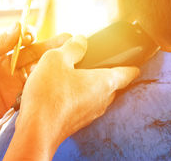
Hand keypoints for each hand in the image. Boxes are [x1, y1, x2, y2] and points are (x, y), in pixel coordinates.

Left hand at [0, 23, 69, 135]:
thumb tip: (18, 27)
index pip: (21, 42)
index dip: (30, 37)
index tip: (34, 36)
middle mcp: (9, 68)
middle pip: (35, 55)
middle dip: (52, 47)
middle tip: (70, 40)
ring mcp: (13, 84)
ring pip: (38, 72)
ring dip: (52, 66)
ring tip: (69, 59)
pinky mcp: (14, 101)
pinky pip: (33, 91)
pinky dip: (44, 86)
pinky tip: (55, 81)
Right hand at [4, 35, 139, 159]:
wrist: (36, 130)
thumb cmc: (49, 95)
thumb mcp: (57, 59)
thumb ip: (72, 47)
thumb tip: (80, 39)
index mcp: (105, 82)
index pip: (128, 73)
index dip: (132, 65)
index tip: (134, 63)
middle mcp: (102, 100)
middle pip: (113, 84)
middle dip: (107, 73)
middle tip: (96, 63)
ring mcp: (91, 114)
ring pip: (98, 96)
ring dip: (90, 86)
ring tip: (74, 75)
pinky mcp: (77, 122)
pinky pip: (84, 105)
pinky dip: (79, 97)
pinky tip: (62, 91)